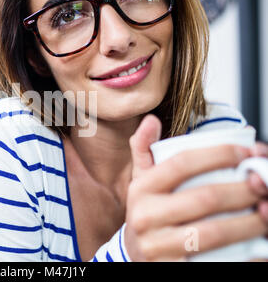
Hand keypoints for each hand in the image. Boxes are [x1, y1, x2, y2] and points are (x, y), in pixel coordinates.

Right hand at [124, 115, 267, 261]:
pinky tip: (258, 247)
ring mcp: (158, 246)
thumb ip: (143, 150)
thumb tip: (152, 121)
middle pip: (203, 198)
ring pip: (212, 232)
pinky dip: (244, 255)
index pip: (181, 164)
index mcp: (140, 190)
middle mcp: (145, 217)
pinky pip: (215, 262)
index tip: (246, 152)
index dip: (217, 154)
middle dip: (243, 189)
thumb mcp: (140, 181)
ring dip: (250, 222)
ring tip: (266, 212)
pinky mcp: (173, 268)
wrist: (135, 256)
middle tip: (263, 183)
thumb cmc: (148, 213)